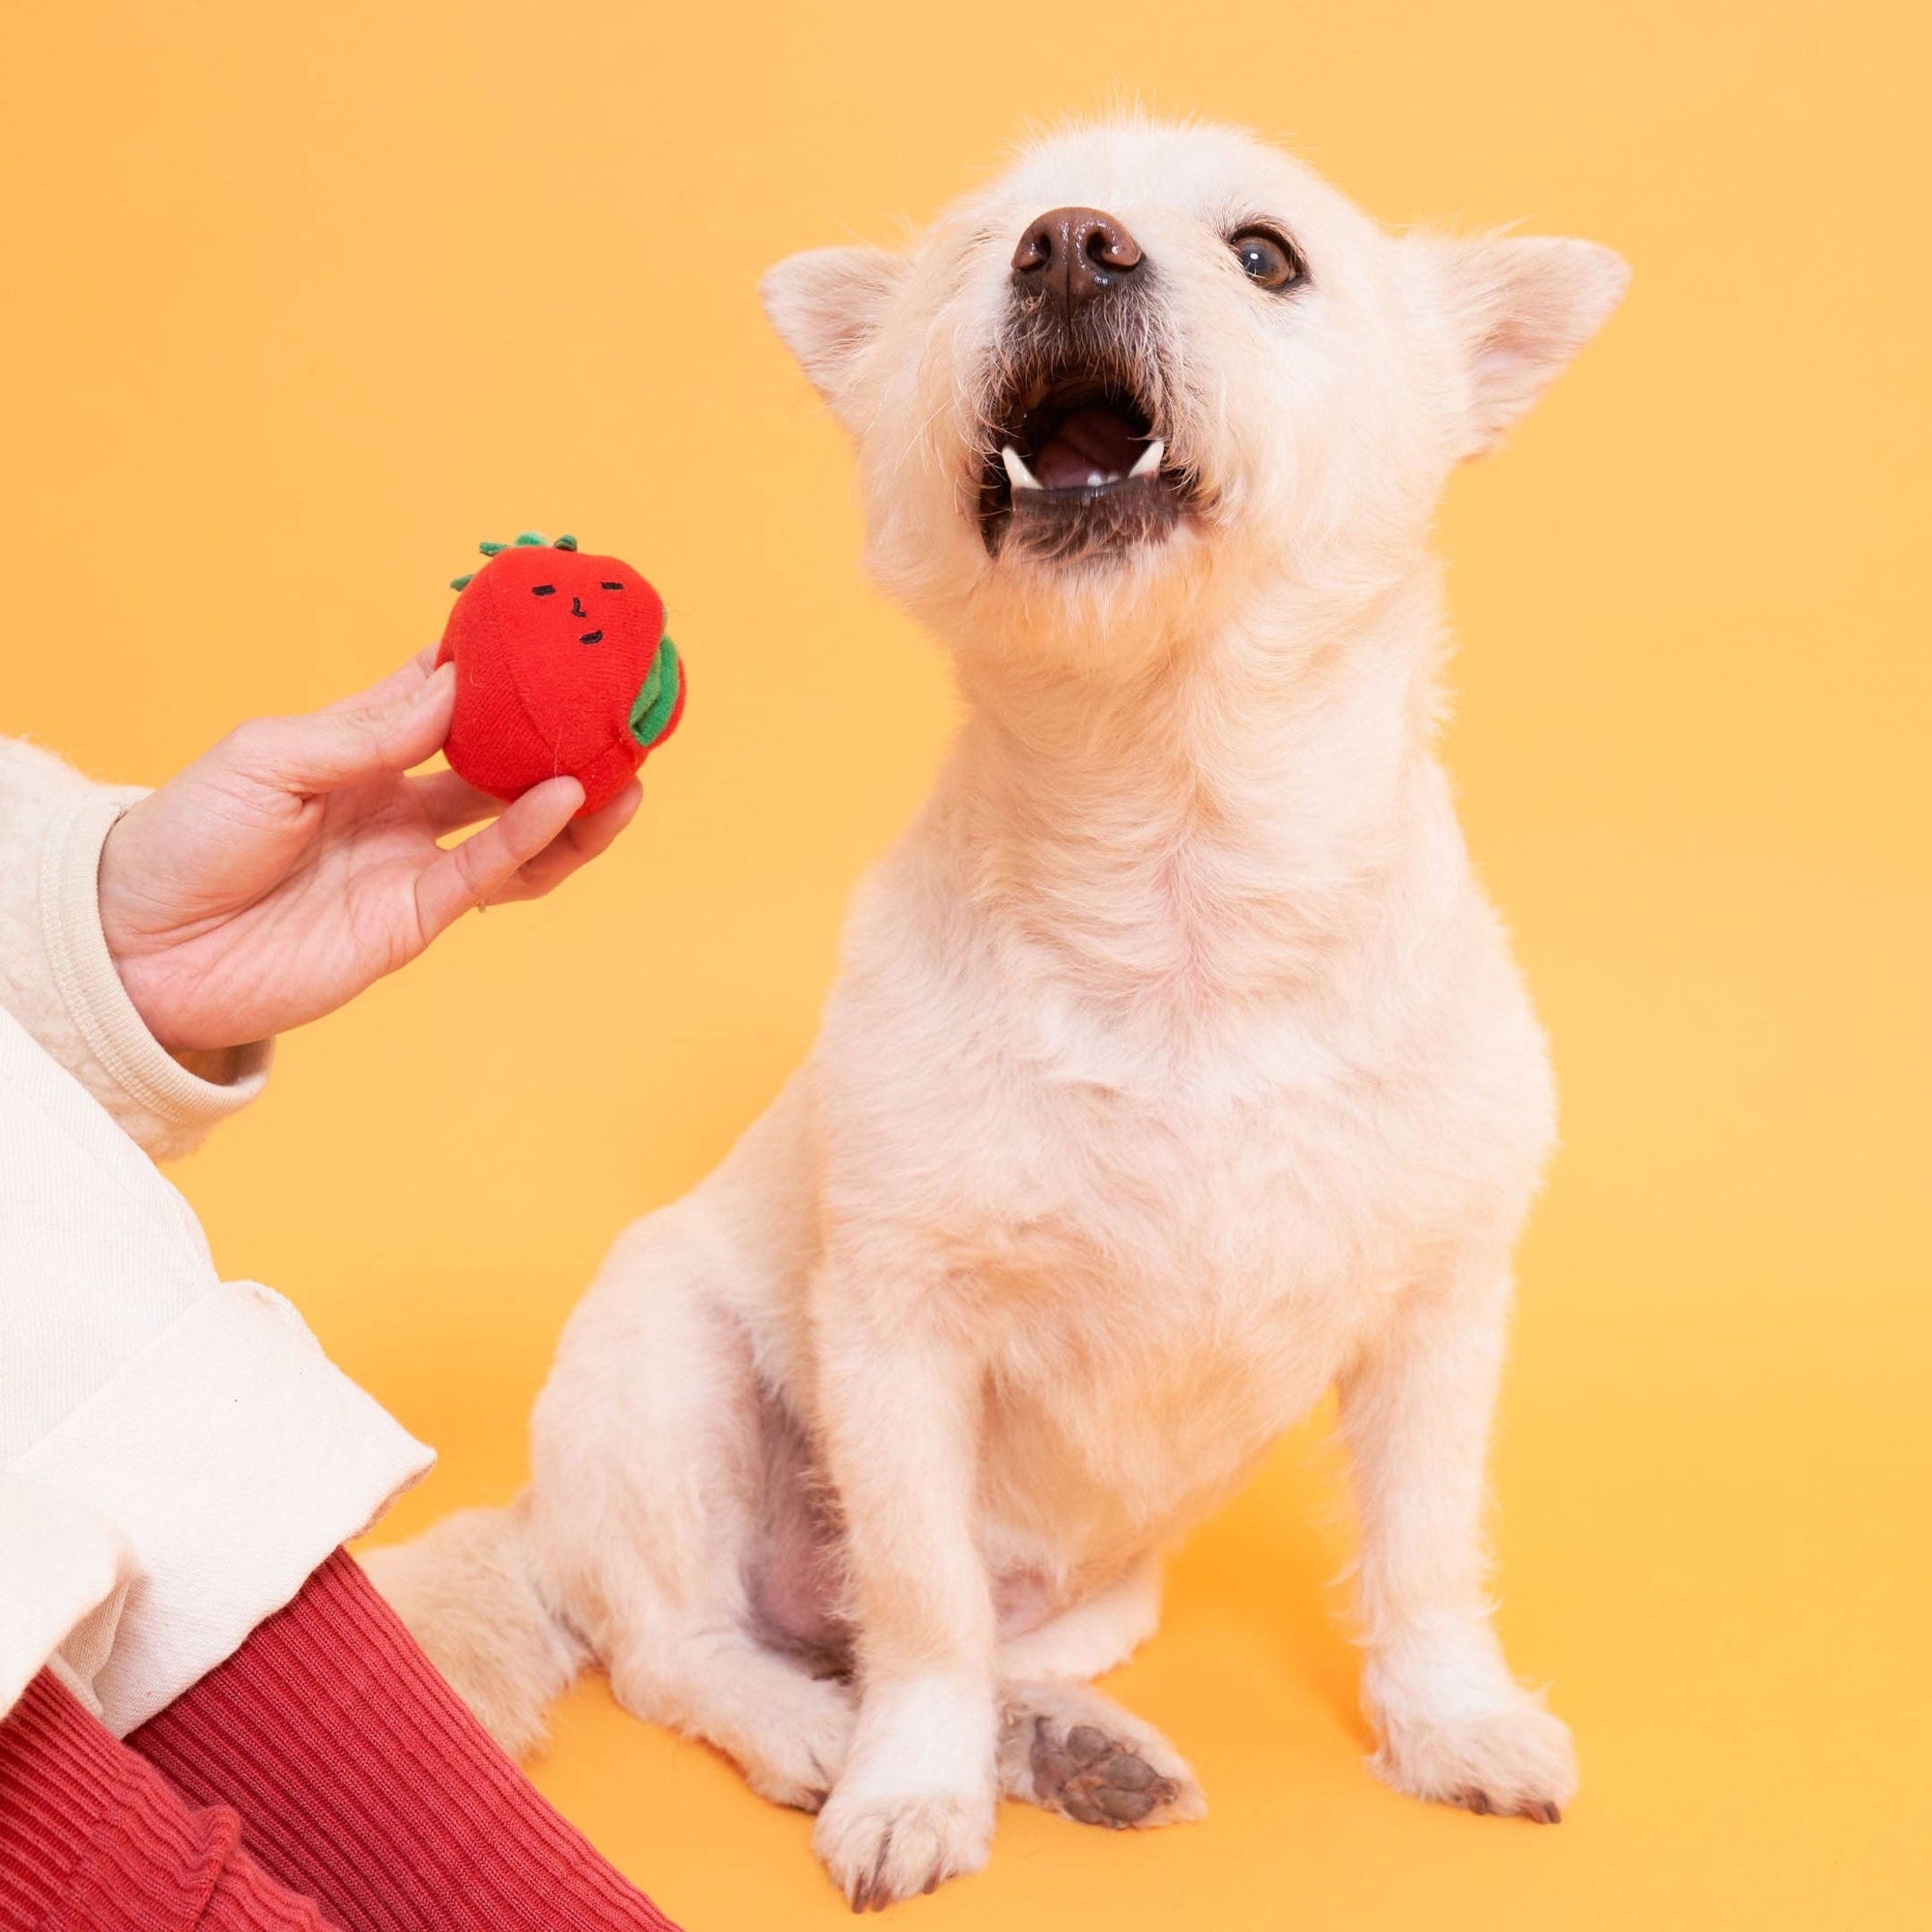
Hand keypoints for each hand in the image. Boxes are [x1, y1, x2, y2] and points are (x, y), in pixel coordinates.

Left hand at [98, 650, 641, 1052]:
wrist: (141, 949)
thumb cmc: (187, 838)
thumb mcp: (270, 759)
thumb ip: (369, 730)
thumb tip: (458, 686)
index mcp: (358, 751)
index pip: (442, 698)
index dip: (494, 668)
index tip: (549, 633)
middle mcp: (398, 803)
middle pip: (499, 763)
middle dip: (556, 736)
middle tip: (611, 702)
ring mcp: (412, 863)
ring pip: (517, 828)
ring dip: (573, 798)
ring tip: (623, 765)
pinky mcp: (415, 919)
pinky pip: (490, 874)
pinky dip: (534, 839)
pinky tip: (567, 801)